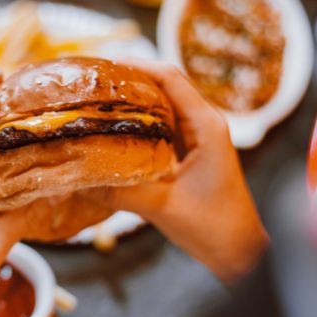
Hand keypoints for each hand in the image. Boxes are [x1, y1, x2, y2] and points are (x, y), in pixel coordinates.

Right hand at [97, 59, 267, 282]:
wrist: (240, 252)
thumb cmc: (214, 227)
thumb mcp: (162, 207)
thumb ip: (120, 192)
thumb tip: (77, 181)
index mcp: (206, 126)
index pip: (169, 78)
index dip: (136, 65)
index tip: (102, 64)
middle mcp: (205, 123)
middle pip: (164, 85)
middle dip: (129, 79)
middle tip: (91, 82)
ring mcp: (199, 137)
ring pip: (163, 105)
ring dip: (133, 100)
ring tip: (96, 99)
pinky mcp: (192, 152)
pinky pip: (162, 126)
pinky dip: (139, 122)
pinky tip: (114, 128)